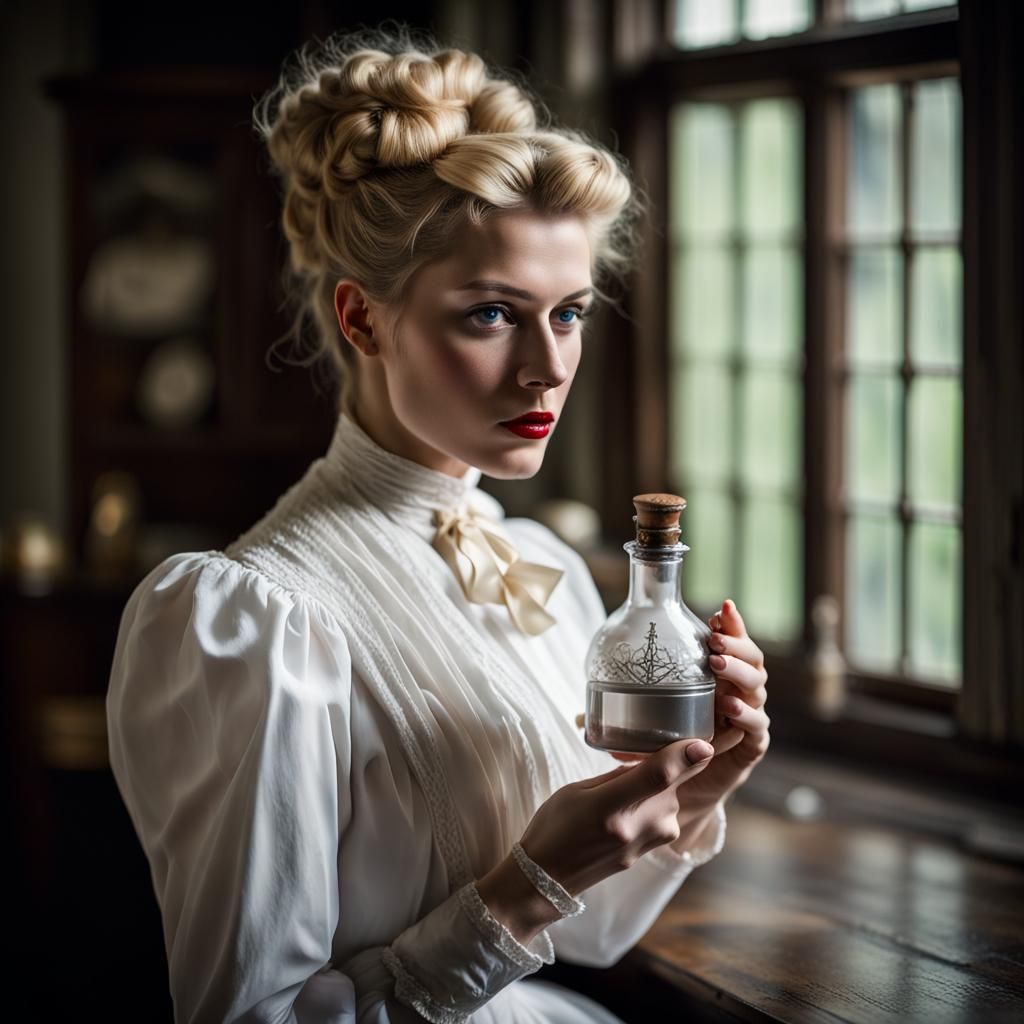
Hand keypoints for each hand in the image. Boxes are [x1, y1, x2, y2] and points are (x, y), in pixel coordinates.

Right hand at [514, 735, 716, 897]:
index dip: (683, 757)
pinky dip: (652, 806)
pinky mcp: (653, 851)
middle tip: (621, 775)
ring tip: (615, 802)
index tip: (703, 743)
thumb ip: (618, 774)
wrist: (547, 879)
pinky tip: (624, 815)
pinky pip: (664, 816)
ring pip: (669, 798)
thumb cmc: (555, 828)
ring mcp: (649, 843)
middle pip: (670, 782)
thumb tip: (651, 759)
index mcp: (611, 807)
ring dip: (654, 790)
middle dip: (659, 768)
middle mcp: (637, 827)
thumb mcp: (576, 789)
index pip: (658, 776)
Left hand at [576, 598, 769, 822]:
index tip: (720, 607)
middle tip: (713, 643)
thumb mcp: (641, 726)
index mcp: (717, 679)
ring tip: (717, 668)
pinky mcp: (751, 749)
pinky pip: (757, 730)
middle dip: (736, 646)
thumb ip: (616, 716)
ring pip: (757, 689)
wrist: (683, 797)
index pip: (731, 644)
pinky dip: (746, 716)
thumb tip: (577, 719)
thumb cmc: (664, 751)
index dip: (731, 624)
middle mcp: (737, 694)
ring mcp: (747, 720)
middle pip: (752, 661)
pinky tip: (729, 709)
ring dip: (739, 675)